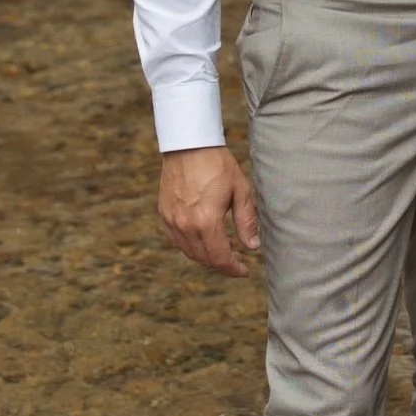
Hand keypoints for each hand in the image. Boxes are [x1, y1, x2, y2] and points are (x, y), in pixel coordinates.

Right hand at [158, 145, 259, 277]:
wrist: (189, 144)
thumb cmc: (218, 164)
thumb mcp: (240, 190)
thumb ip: (246, 221)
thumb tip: (253, 247)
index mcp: (206, 221)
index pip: (220, 258)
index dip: (234, 268)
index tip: (245, 270)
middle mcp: (185, 226)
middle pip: (204, 258)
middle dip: (222, 264)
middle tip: (237, 261)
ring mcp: (171, 221)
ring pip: (189, 252)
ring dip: (206, 256)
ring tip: (222, 251)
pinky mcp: (163, 214)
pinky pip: (176, 240)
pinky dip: (190, 246)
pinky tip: (202, 241)